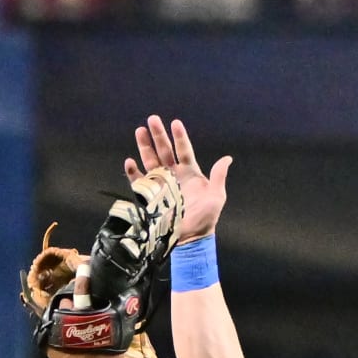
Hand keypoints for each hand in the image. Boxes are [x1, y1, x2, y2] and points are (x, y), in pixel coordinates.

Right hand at [127, 114, 229, 243]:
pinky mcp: (150, 197)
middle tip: (152, 119)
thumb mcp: (216, 196)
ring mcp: (161, 185)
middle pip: (164, 150)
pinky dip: (133, 173)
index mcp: (190, 172)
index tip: (175, 123)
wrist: (191, 238)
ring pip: (151, 161)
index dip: (180, 137)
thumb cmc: (206, 218)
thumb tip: (227, 158)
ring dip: (145, 147)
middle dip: (158, 135)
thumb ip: (218, 176)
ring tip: (140, 131)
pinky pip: (139, 183)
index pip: (183, 150)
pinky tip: (130, 162)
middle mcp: (174, 175)